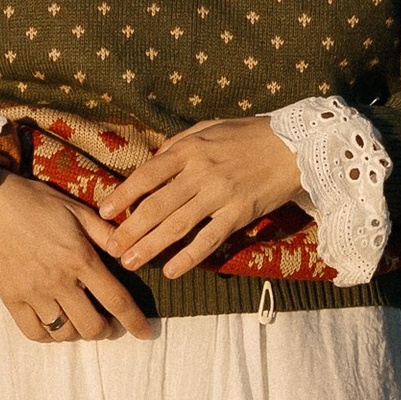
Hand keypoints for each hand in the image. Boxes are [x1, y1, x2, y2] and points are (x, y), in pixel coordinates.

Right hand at [0, 170, 153, 343]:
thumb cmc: (36, 203)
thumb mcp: (77, 210)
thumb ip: (106, 233)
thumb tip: (132, 250)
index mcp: (79, 258)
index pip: (115, 300)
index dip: (134, 321)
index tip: (145, 333)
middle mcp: (58, 280)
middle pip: (92, 326)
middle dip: (106, 330)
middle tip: (107, 322)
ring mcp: (33, 293)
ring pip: (65, 332)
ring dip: (79, 332)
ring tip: (81, 320)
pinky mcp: (11, 299)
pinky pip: (35, 332)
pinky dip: (50, 335)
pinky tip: (56, 323)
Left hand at [104, 116, 300, 279]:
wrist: (296, 146)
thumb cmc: (248, 135)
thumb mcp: (209, 128)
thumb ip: (178, 145)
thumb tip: (151, 164)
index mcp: (190, 148)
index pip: (147, 175)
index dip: (123, 195)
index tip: (105, 212)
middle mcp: (201, 172)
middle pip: (157, 206)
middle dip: (130, 230)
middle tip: (111, 248)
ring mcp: (220, 194)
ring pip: (178, 225)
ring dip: (150, 247)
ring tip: (130, 262)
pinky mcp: (239, 213)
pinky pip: (209, 239)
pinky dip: (188, 257)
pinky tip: (171, 270)